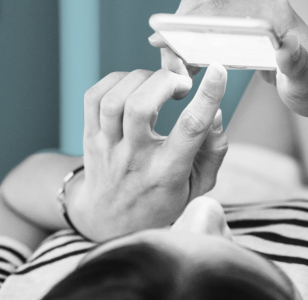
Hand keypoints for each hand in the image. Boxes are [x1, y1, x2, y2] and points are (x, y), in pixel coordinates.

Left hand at [67, 66, 229, 241]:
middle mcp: (135, 159)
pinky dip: (116, 81)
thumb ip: (213, 151)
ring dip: (142, 79)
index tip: (218, 72)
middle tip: (182, 85)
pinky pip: (94, 97)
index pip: (189, 130)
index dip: (207, 97)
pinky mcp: (90, 137)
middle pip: (141, 107)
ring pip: (115, 99)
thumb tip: (214, 113)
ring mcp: (107, 148)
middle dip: (166, 81)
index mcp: (168, 172)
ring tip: (159, 85)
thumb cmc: (163, 199)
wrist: (111, 220)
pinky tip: (134, 86)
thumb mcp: (199, 185)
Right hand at [150, 0, 307, 116]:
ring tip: (174, 71)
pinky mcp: (235, 28)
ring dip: (177, 36)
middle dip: (177, 26)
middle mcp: (255, 6)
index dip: (190, 17)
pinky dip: (184, 44)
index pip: (223, 4)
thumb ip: (297, 66)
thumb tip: (286, 46)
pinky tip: (180, 68)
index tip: (165, 36)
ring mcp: (243, 15)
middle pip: (203, 4)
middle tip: (167, 60)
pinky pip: (201, 27)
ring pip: (197, 14)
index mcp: (272, 12)